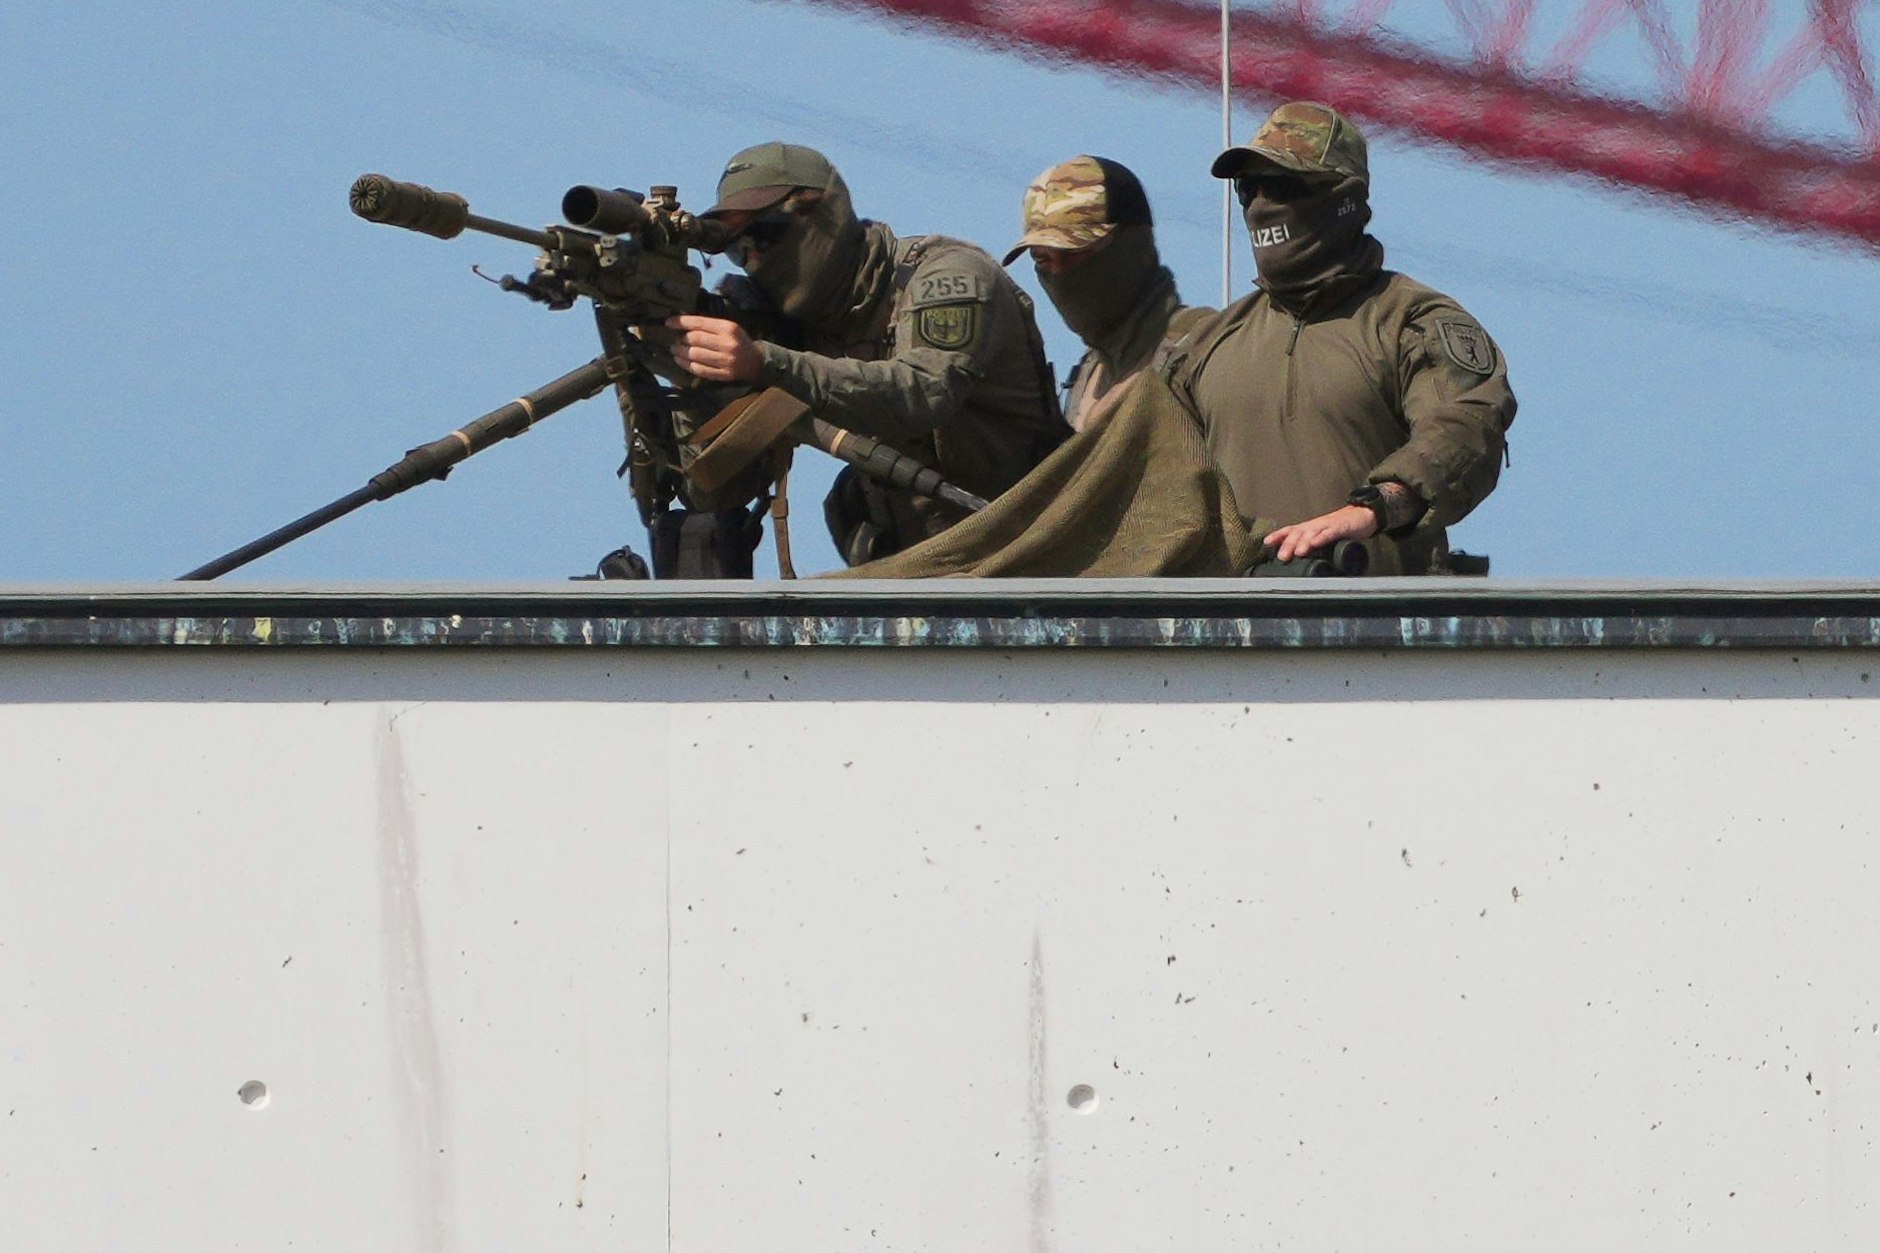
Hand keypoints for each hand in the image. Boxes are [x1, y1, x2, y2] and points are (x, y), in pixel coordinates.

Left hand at [666, 314, 762, 382]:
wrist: (757, 362)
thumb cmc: (738, 341)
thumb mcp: (728, 328)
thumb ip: (708, 325)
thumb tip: (682, 321)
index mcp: (728, 328)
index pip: (699, 323)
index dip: (681, 322)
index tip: (668, 322)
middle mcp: (727, 344)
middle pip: (695, 339)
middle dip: (681, 339)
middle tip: (674, 340)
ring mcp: (726, 361)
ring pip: (695, 355)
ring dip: (681, 352)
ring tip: (674, 350)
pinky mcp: (724, 375)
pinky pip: (700, 370)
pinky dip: (686, 365)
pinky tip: (680, 361)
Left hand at [1263, 504, 1378, 562]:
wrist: (1363, 515)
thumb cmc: (1340, 528)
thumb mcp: (1322, 538)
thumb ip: (1312, 548)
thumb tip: (1299, 562)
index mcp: (1309, 529)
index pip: (1290, 531)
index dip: (1278, 536)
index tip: (1266, 544)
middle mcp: (1314, 526)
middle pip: (1297, 533)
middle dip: (1288, 545)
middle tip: (1281, 557)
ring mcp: (1327, 526)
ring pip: (1311, 533)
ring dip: (1303, 543)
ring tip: (1297, 553)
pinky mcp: (1340, 528)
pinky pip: (1329, 533)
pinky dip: (1321, 538)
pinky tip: (1315, 544)